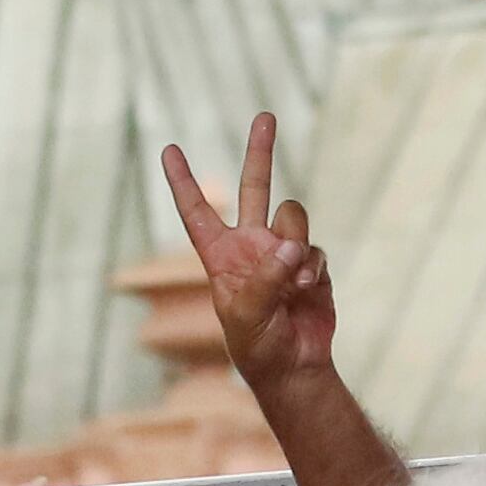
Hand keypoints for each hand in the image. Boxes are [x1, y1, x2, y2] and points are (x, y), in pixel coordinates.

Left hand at [163, 115, 342, 392]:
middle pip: (255, 188)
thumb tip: (291, 246)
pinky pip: (316, 250)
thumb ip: (265, 277)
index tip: (169, 151)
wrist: (295, 369)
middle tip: (266, 116)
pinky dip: (313, 270)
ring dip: (295, 244)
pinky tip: (306, 293)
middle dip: (260, 152)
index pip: (197, 213)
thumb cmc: (258, 347)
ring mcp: (283, 253)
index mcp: (221, 256)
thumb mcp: (247, 315)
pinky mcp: (311, 265)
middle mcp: (251, 246)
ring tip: (292, 284)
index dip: (183, 182)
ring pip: (293, 219)